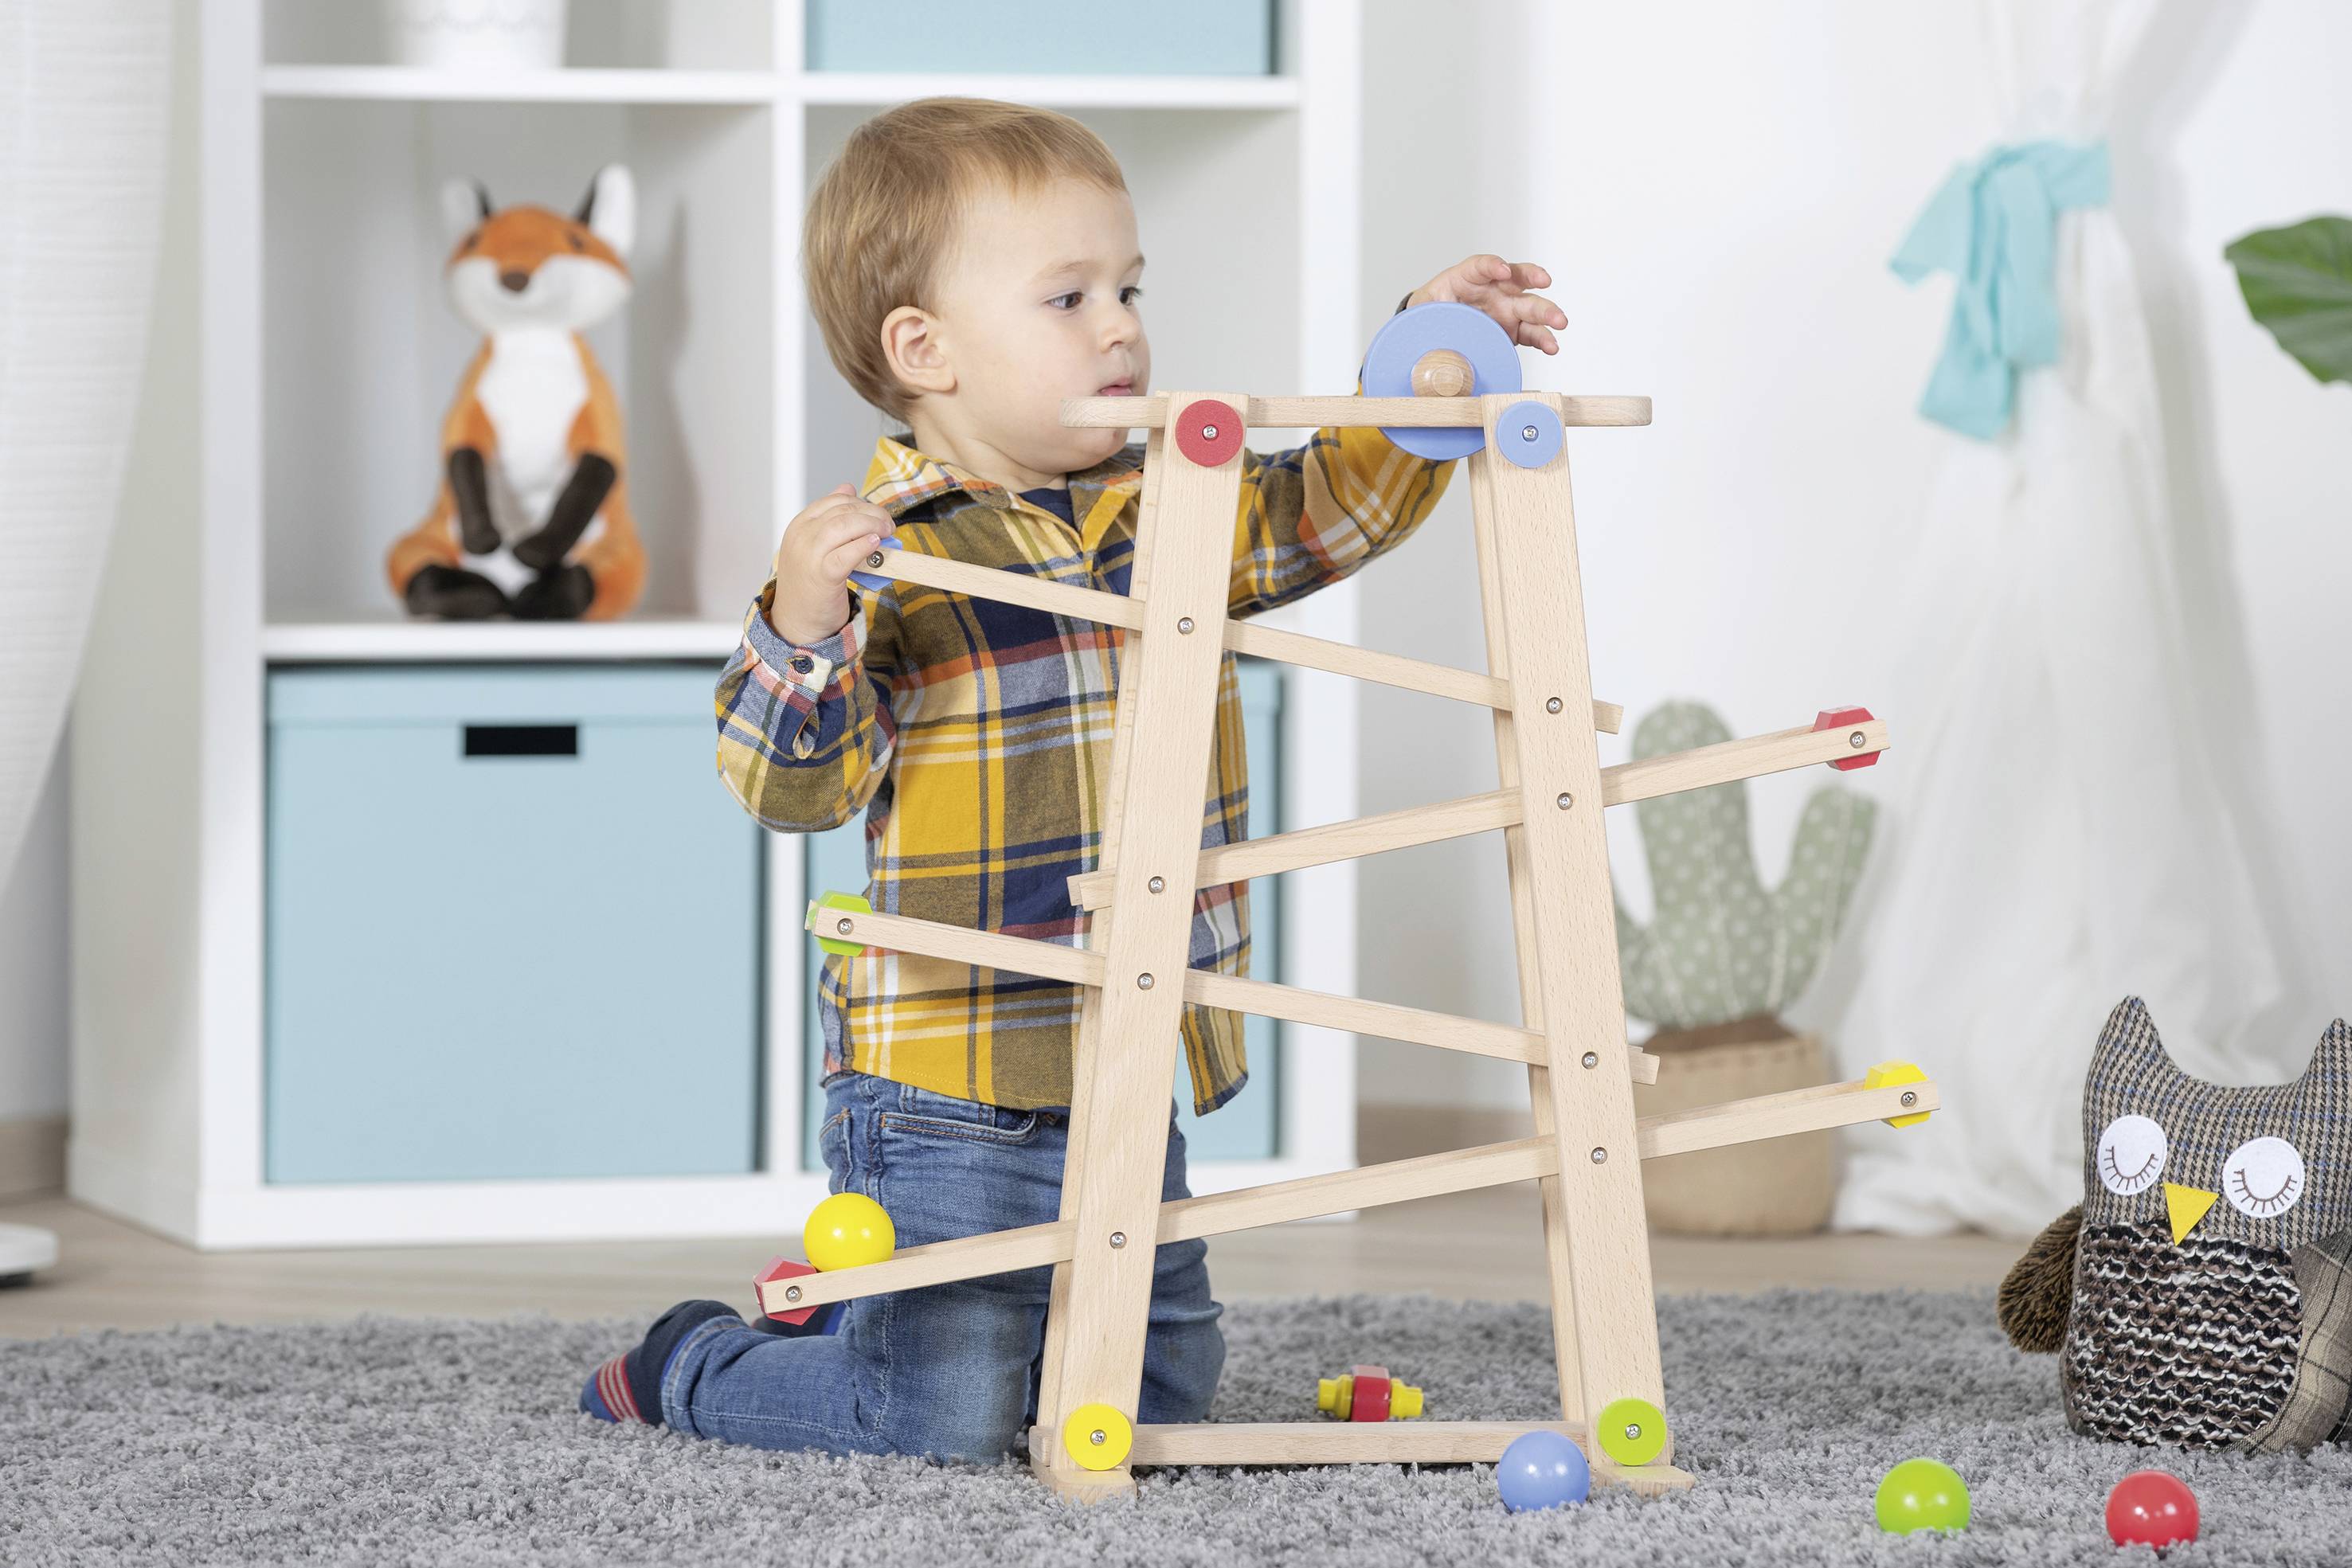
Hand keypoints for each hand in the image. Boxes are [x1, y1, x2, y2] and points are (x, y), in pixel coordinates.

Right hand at [769, 483, 895, 646]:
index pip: (835, 501)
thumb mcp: (816, 544)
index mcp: (800, 525)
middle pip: (843, 511)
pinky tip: (876, 544)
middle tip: (889, 525)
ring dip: (872, 525)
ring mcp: (809, 555)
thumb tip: (848, 487)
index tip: (878, 514)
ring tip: (886, 532)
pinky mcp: (822, 575)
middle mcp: (801, 536)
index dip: (862, 503)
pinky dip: (865, 546)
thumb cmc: (811, 584)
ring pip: (845, 526)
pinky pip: (847, 553)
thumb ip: (831, 518)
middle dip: (872, 513)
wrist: (797, 621)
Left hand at [1406, 256, 1564, 353]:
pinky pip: (1531, 333)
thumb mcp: (1423, 310)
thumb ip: (1428, 315)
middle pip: (1516, 279)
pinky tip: (1552, 346)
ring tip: (1559, 322)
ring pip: (1531, 306)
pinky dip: (1543, 339)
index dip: (1491, 265)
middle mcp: (1493, 289)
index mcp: (1468, 278)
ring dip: (1547, 313)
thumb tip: (1428, 337)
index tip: (1501, 270)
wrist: (1437, 330)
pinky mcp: (1514, 330)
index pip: (1480, 266)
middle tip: (1545, 281)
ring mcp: (1506, 310)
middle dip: (1532, 278)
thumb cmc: (1431, 313)